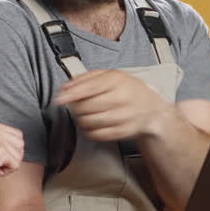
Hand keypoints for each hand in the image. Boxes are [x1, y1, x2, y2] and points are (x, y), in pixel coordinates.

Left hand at [53, 69, 174, 141]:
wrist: (150, 109)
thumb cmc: (127, 90)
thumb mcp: (109, 75)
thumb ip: (85, 78)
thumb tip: (65, 88)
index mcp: (117, 81)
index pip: (89, 88)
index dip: (71, 94)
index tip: (59, 99)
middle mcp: (122, 99)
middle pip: (87, 106)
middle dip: (76, 107)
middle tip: (77, 105)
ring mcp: (124, 117)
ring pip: (90, 122)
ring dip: (81, 119)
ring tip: (85, 114)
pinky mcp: (123, 132)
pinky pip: (97, 135)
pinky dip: (89, 130)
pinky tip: (92, 124)